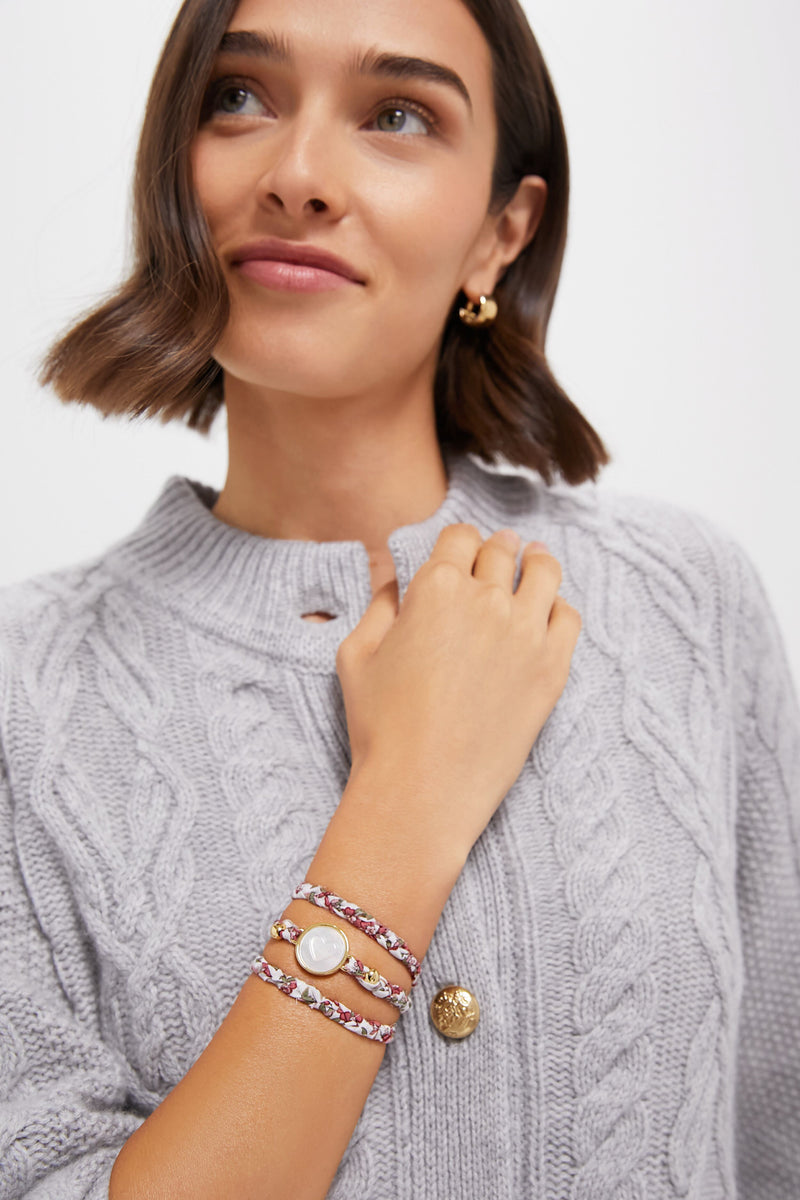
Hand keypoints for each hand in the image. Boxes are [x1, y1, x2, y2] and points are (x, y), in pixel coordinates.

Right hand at [335, 524, 581, 858]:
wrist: (422, 788)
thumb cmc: (380, 726)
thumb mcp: (357, 654)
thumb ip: (378, 603)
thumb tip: (389, 574)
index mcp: (436, 587)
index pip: (459, 537)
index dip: (460, 540)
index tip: (464, 548)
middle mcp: (486, 599)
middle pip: (501, 551)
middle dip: (498, 547)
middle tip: (502, 549)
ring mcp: (525, 632)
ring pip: (545, 572)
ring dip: (537, 563)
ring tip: (535, 563)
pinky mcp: (552, 668)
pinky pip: (569, 618)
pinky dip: (559, 607)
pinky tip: (549, 613)